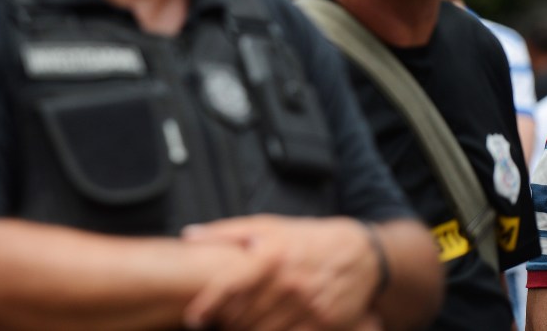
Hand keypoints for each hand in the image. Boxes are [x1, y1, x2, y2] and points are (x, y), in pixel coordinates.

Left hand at [182, 215, 378, 330]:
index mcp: (270, 255)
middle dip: (225, 321)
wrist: (358, 253)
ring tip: (238, 325)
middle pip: (242, 315)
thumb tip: (188, 235)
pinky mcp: (323, 323)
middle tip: (217, 321)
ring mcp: (308, 305)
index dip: (207, 306)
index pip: (230, 286)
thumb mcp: (266, 226)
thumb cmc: (303, 238)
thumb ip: (225, 233)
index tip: (193, 319)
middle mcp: (289, 281)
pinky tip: (263, 328)